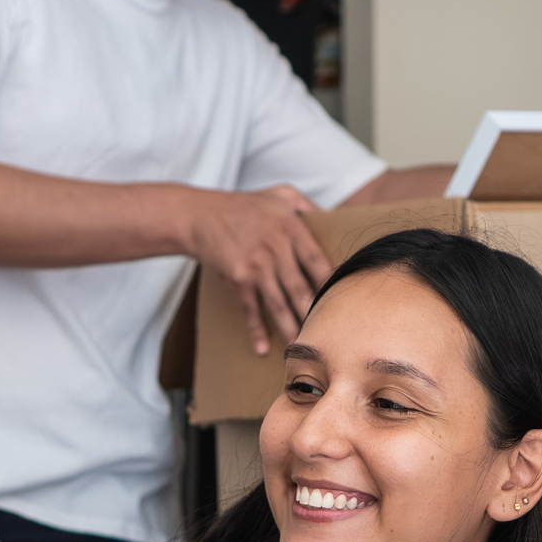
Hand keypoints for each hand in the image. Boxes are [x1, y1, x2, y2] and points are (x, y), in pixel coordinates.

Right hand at [182, 184, 330, 354]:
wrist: (200, 216)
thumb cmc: (243, 205)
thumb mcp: (281, 194)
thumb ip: (308, 206)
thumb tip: (331, 220)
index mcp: (290, 228)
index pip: (317, 261)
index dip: (330, 283)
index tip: (342, 300)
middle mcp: (276, 249)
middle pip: (301, 289)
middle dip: (314, 313)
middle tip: (328, 334)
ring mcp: (256, 266)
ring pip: (280, 304)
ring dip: (292, 327)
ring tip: (303, 346)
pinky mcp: (239, 279)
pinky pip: (251, 308)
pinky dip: (256, 330)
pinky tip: (263, 348)